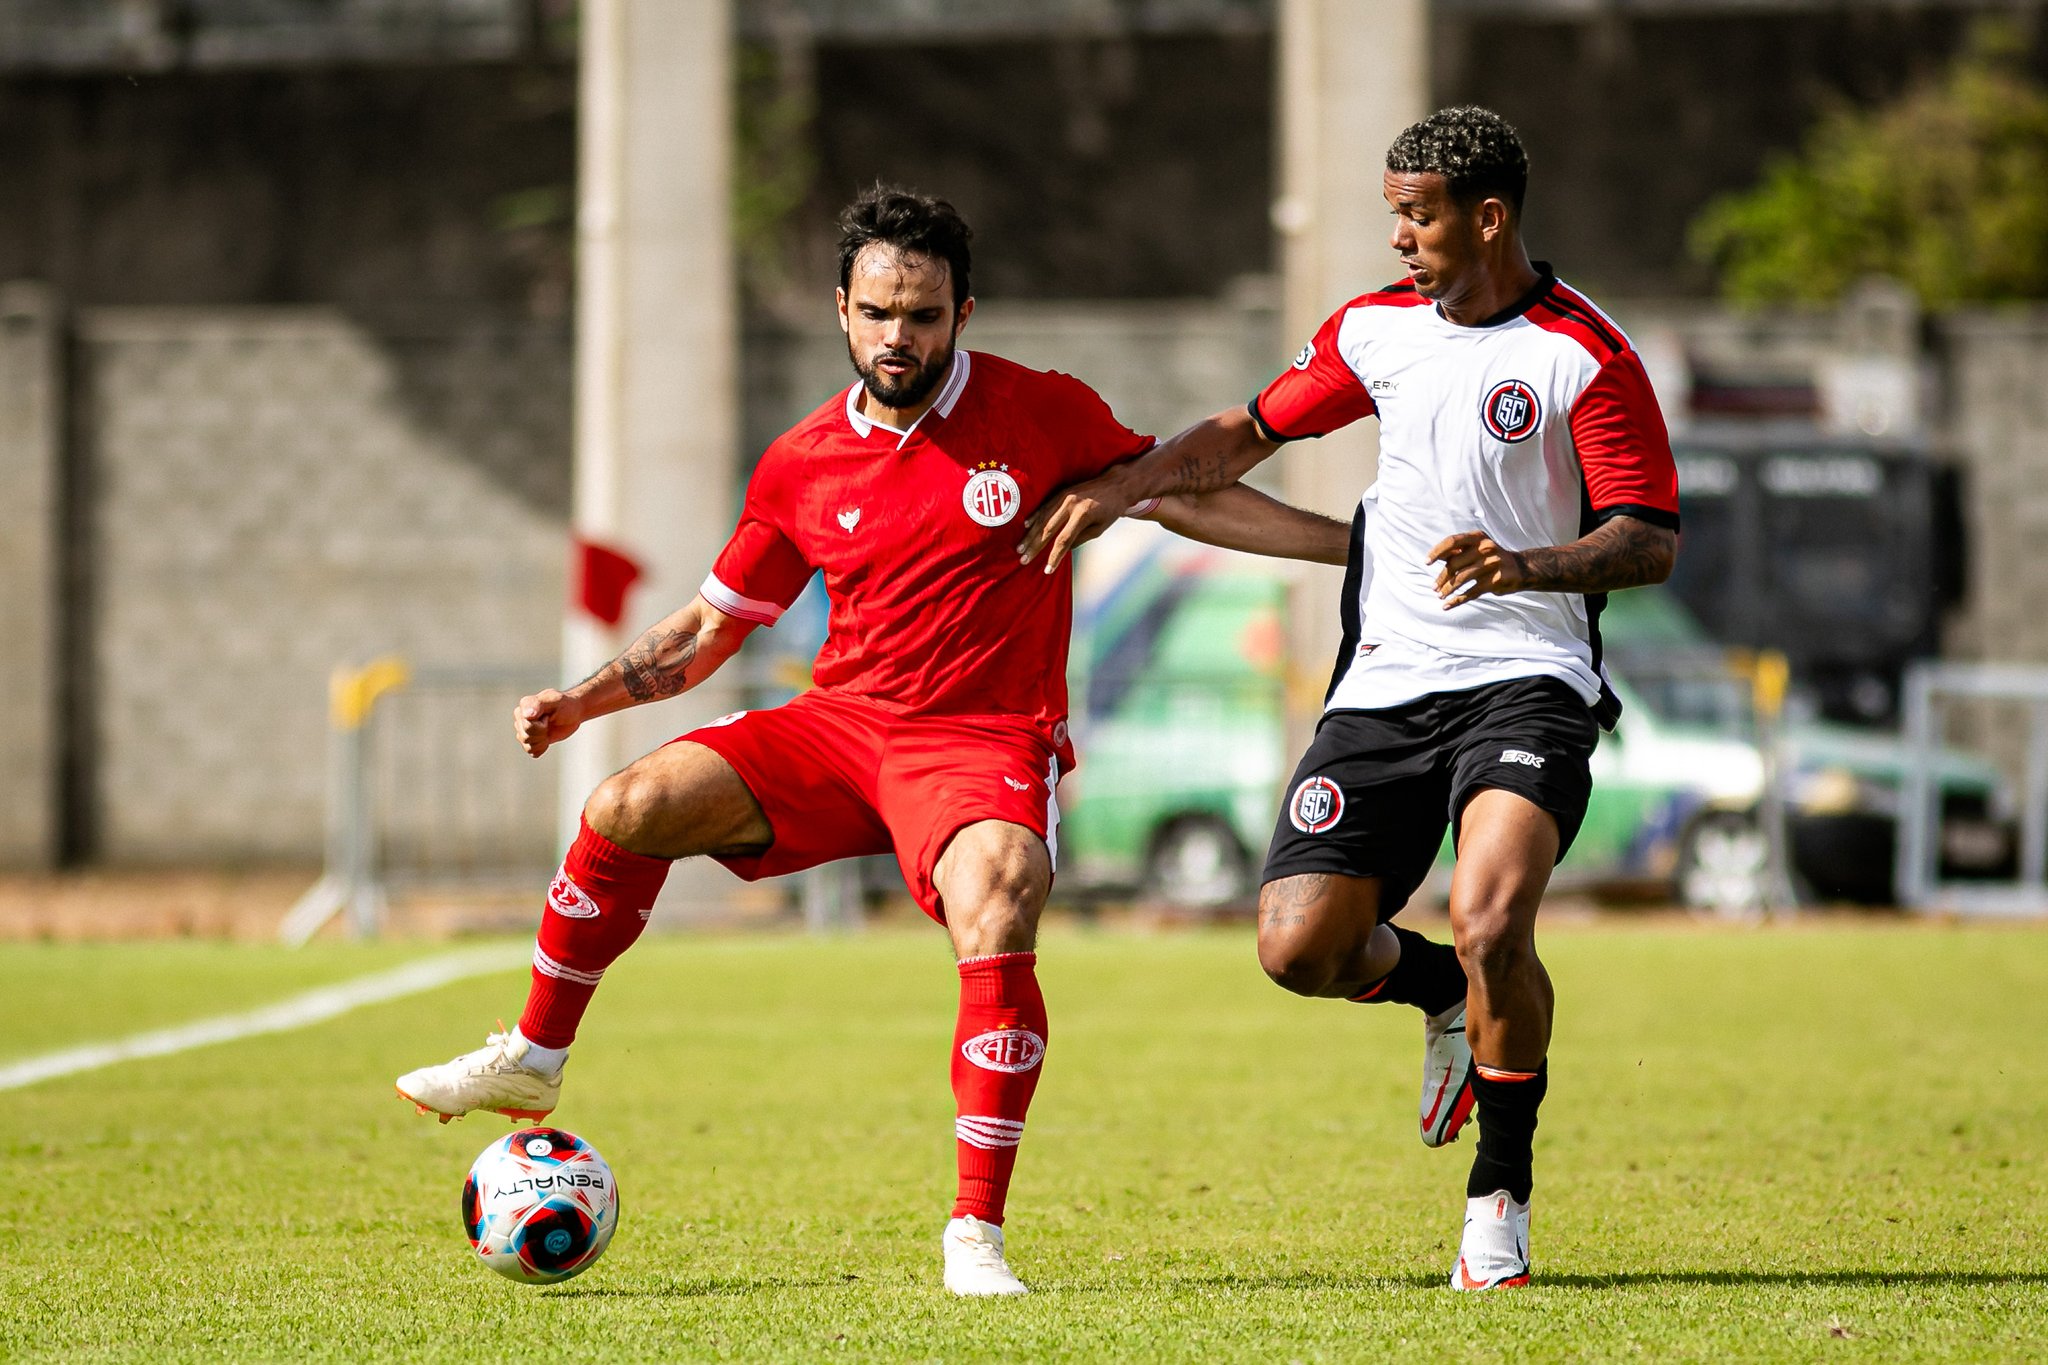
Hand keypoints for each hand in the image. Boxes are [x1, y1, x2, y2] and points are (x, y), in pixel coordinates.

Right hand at [514, 689, 584, 756]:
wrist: (573, 712)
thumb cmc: (565, 704)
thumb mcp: (554, 700)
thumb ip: (538, 704)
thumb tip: (527, 715)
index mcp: (524, 706)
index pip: (526, 726)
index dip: (541, 725)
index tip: (548, 716)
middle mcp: (520, 718)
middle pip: (526, 737)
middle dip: (542, 733)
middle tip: (550, 722)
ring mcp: (524, 730)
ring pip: (528, 746)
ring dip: (543, 740)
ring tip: (549, 729)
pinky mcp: (530, 740)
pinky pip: (532, 752)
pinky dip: (542, 747)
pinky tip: (547, 738)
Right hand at [1017, 471, 1134, 573]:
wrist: (1116, 484)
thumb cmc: (1111, 510)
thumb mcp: (1100, 528)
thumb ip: (1080, 538)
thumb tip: (1062, 549)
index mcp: (1082, 515)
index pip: (1064, 540)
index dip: (1054, 556)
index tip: (1047, 570)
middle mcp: (1070, 504)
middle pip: (1048, 530)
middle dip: (1035, 547)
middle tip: (1023, 560)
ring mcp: (1064, 496)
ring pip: (1043, 518)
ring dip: (1030, 534)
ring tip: (1020, 548)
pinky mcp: (1061, 491)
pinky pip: (1044, 506)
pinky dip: (1035, 516)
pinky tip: (1026, 525)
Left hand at [1428, 531, 1527, 608]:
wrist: (1521, 568)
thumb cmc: (1491, 558)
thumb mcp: (1477, 548)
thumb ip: (1458, 551)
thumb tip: (1435, 557)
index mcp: (1478, 537)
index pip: (1452, 541)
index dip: (1437, 552)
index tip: (1426, 562)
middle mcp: (1485, 548)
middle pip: (1455, 563)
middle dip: (1442, 578)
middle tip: (1434, 587)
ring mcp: (1492, 564)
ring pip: (1461, 579)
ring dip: (1447, 590)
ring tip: (1440, 596)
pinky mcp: (1496, 581)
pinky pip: (1471, 593)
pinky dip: (1456, 601)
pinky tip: (1447, 606)